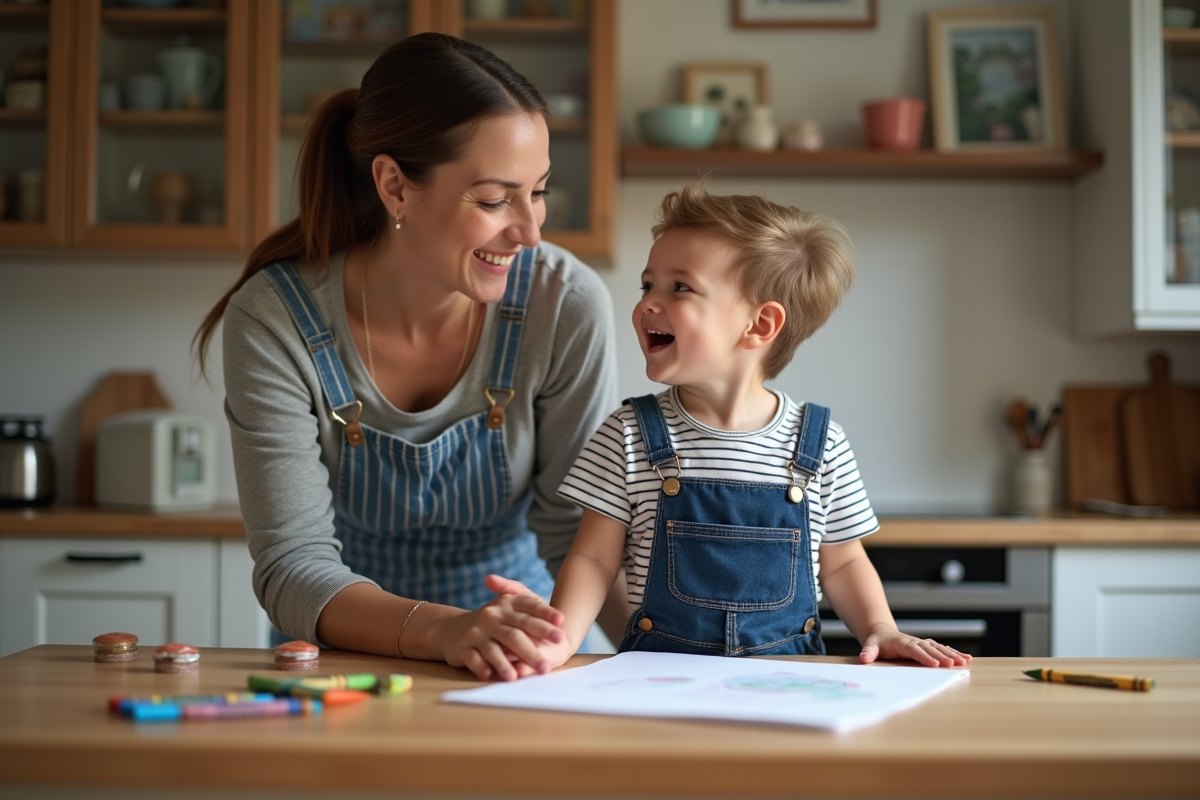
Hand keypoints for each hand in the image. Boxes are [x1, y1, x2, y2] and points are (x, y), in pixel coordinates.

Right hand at [429, 576, 564, 681]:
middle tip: (545, 665)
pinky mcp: (463, 647)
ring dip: (505, 664)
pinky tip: (490, 676)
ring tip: (517, 677)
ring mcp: (476, 632)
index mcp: (507, 603)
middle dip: (531, 650)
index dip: (545, 614)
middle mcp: (491, 616)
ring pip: (493, 649)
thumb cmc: (494, 620)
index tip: (561, 622)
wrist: (454, 628)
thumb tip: (561, 617)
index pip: (529, 607)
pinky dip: (481, 667)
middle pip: (514, 634)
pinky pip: (473, 658)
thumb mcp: (510, 605)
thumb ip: (534, 606)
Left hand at [859, 625, 971, 667]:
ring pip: (939, 648)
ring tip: (964, 661)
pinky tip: (967, 658)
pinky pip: (942, 649)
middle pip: (930, 649)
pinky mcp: (927, 646)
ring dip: (952, 654)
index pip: (914, 650)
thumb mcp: (870, 645)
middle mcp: (915, 641)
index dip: (924, 656)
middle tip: (954, 664)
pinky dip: (954, 652)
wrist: (881, 633)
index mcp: (902, 642)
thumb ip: (868, 651)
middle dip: (942, 657)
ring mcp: (922, 643)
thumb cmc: (877, 642)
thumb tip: (863, 658)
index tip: (935, 664)